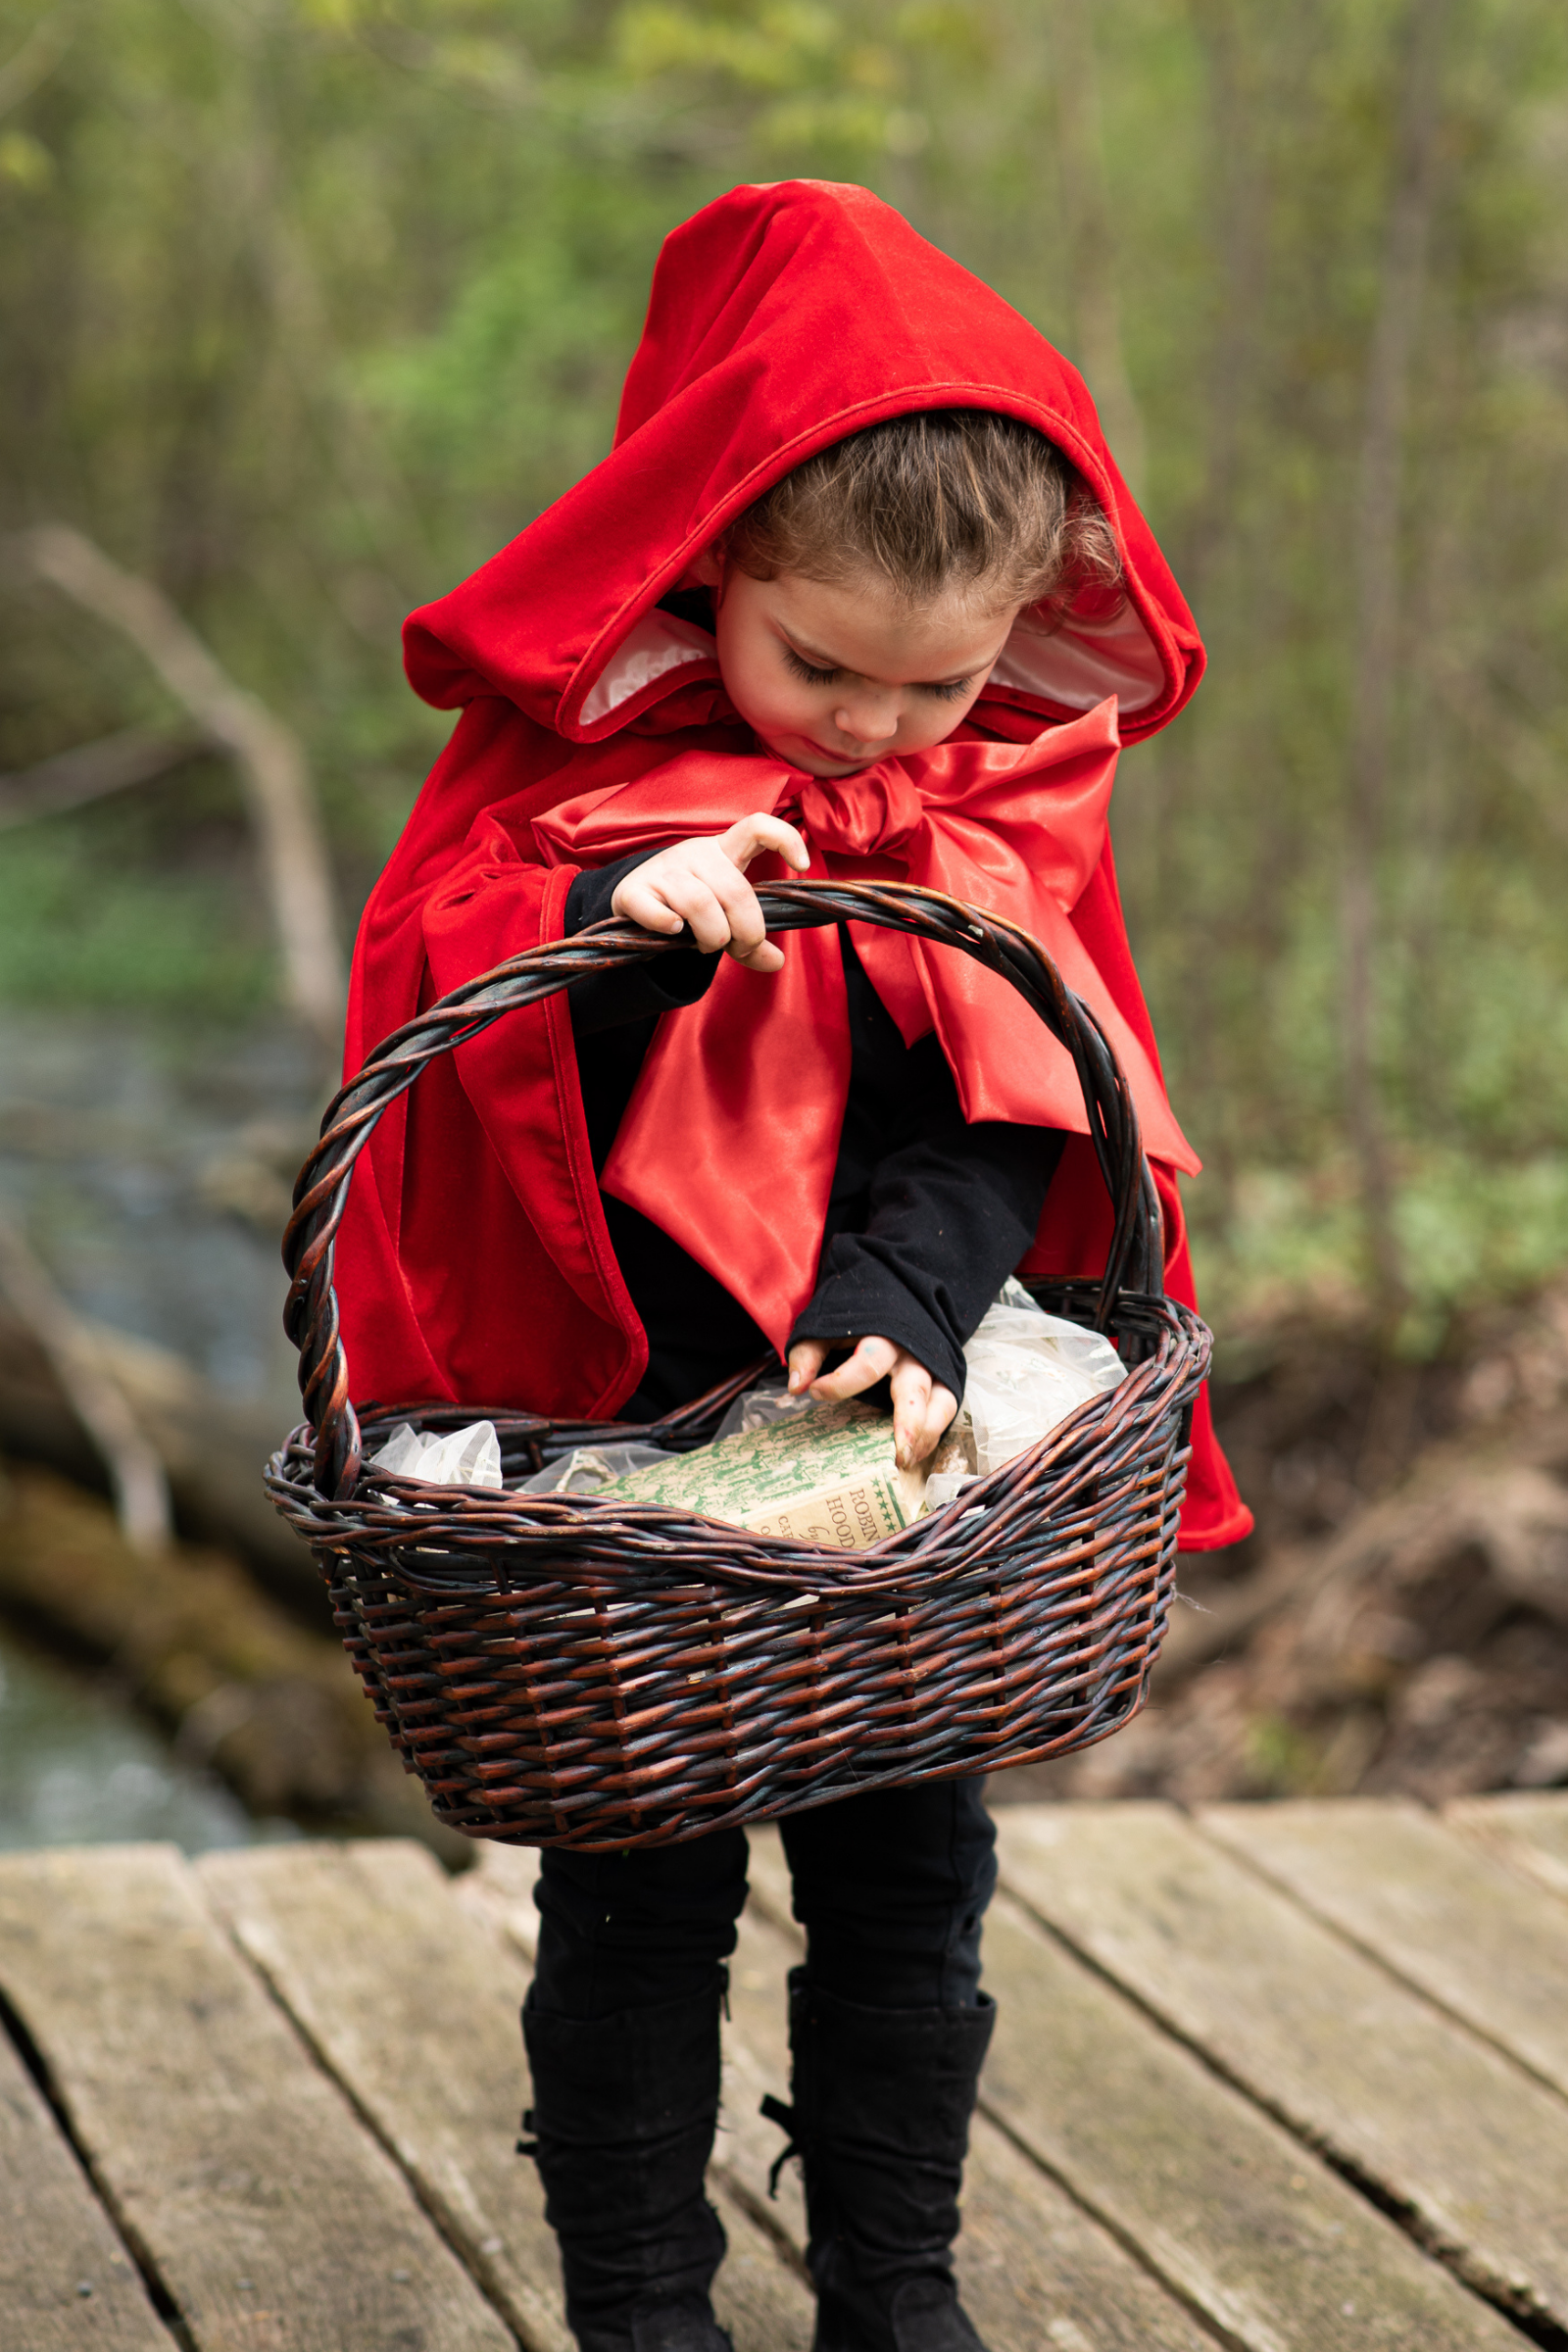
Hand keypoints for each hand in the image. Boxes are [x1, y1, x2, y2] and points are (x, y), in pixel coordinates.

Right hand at [610, 813, 808, 973]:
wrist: (633, 905)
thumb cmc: (689, 909)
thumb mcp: (725, 919)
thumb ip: (750, 940)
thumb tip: (776, 962)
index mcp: (724, 852)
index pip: (757, 826)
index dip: (785, 839)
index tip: (803, 866)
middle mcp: (695, 853)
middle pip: (736, 891)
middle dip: (746, 931)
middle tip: (739, 948)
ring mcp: (662, 869)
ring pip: (700, 905)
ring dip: (711, 936)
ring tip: (704, 944)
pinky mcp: (633, 891)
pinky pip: (660, 915)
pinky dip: (670, 930)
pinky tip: (672, 932)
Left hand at [787, 1335, 957, 1471]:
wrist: (894, 1300)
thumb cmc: (856, 1320)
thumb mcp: (826, 1328)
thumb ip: (808, 1353)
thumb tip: (796, 1387)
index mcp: (883, 1337)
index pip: (867, 1363)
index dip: (840, 1383)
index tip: (815, 1392)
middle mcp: (912, 1354)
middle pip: (915, 1389)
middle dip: (908, 1423)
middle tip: (897, 1454)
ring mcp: (932, 1369)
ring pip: (940, 1403)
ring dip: (926, 1435)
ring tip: (906, 1461)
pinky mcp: (942, 1381)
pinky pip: (945, 1411)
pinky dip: (932, 1436)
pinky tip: (913, 1455)